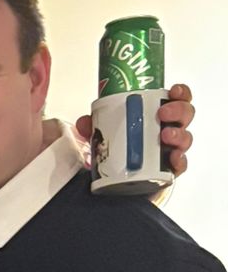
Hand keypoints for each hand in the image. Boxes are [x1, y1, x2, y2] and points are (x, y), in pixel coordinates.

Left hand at [75, 82, 192, 176]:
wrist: (118, 180)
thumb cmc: (119, 149)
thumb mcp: (105, 133)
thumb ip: (94, 126)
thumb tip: (84, 122)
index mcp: (158, 116)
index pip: (177, 99)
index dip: (180, 93)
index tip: (173, 90)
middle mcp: (169, 130)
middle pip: (185, 115)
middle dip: (178, 110)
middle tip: (162, 113)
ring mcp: (171, 150)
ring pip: (185, 138)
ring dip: (178, 134)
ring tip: (165, 135)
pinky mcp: (169, 170)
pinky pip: (181, 165)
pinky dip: (179, 161)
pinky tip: (174, 158)